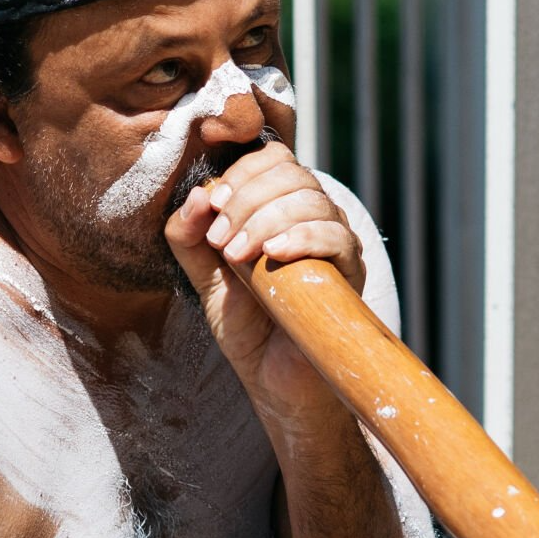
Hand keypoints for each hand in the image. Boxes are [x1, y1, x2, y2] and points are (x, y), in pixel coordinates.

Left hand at [164, 141, 365, 419]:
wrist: (274, 379)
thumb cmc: (246, 325)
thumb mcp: (203, 276)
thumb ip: (187, 237)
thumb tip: (197, 195)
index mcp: (280, 208)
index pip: (271, 158)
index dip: (239, 174)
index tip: (211, 209)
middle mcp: (313, 217)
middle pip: (290, 172)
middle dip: (246, 200)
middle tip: (219, 241)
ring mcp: (336, 242)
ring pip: (312, 200)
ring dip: (265, 220)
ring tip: (237, 256)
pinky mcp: (351, 272)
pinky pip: (336, 236)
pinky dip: (301, 238)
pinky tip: (273, 256)